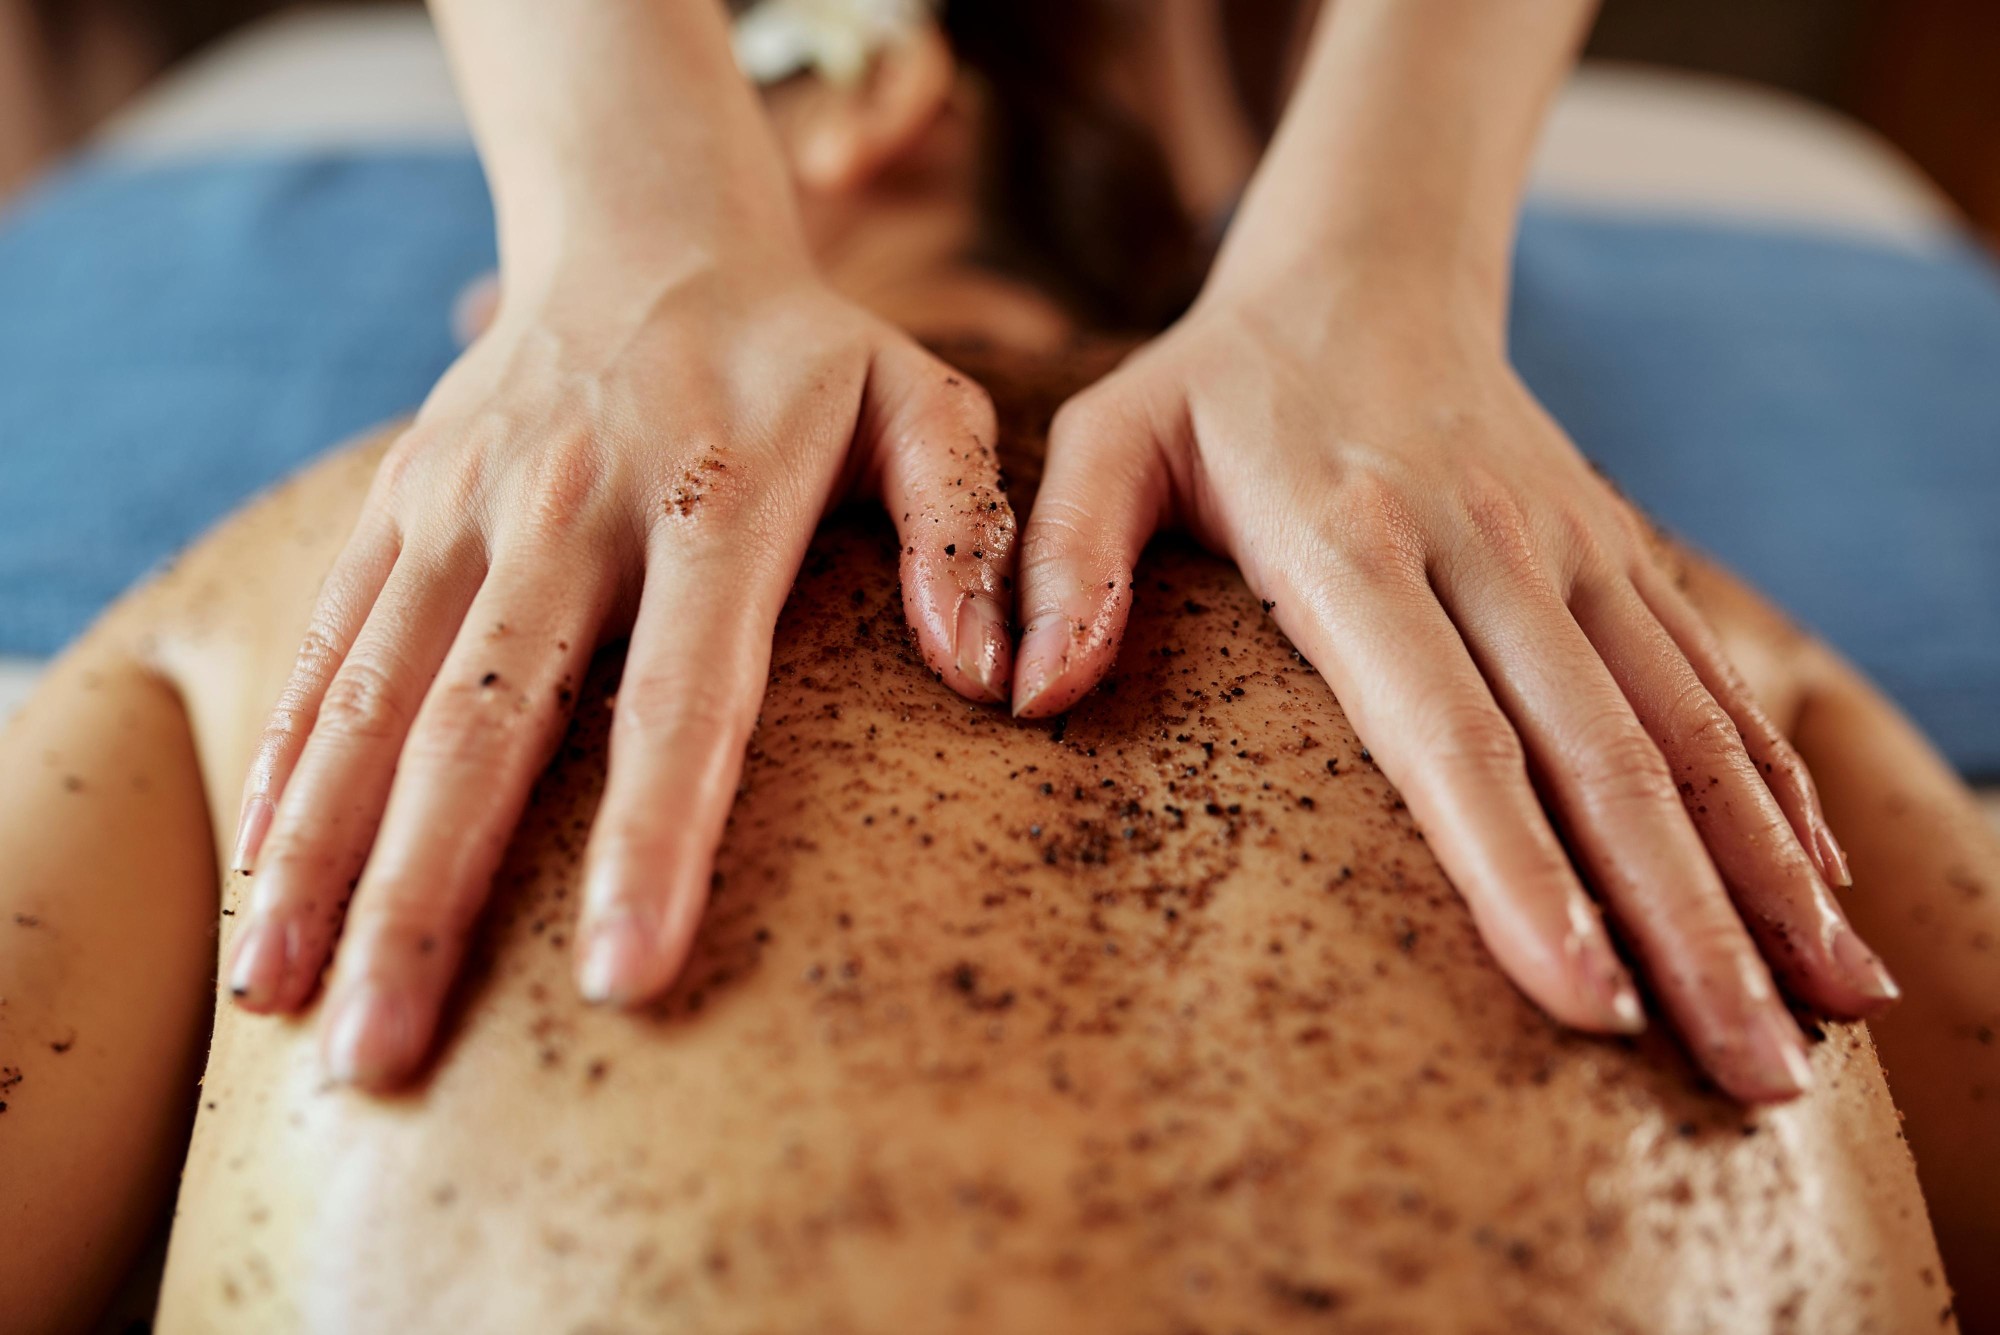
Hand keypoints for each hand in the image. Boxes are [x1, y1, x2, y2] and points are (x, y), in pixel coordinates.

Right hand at [226, 259, 1014, 1087]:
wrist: (643, 226)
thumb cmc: (802, 353)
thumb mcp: (921, 400)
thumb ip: (964, 524)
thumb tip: (997, 678)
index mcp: (713, 497)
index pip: (678, 697)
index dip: (650, 840)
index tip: (619, 977)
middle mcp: (566, 504)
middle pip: (485, 725)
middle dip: (425, 899)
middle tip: (381, 1061)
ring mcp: (461, 501)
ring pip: (375, 697)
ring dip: (320, 856)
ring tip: (274, 1002)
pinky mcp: (397, 499)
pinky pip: (327, 641)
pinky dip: (289, 755)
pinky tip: (259, 870)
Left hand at [1013, 284, 1896, 1102]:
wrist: (1368, 268)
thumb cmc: (1216, 382)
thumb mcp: (1110, 438)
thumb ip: (1065, 558)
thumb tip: (1032, 696)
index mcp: (1355, 541)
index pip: (1450, 731)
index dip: (1517, 868)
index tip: (1582, 992)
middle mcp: (1491, 554)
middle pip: (1601, 758)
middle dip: (1683, 923)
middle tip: (1750, 1073)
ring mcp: (1574, 555)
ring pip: (1688, 731)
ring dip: (1764, 879)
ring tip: (1831, 1017)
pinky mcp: (1622, 556)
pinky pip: (1712, 684)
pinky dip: (1773, 792)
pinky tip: (1818, 897)